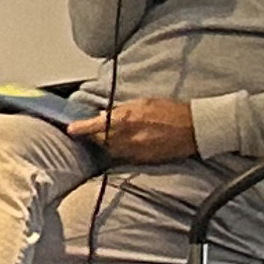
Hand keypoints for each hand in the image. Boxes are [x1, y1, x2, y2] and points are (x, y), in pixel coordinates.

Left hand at [69, 98, 198, 163]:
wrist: (193, 128)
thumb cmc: (170, 112)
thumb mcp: (142, 103)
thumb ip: (120, 110)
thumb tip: (103, 115)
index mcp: (124, 119)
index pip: (93, 126)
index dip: (80, 128)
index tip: (71, 129)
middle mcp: (125, 137)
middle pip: (99, 140)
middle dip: (94, 135)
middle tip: (94, 130)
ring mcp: (133, 151)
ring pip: (110, 150)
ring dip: (107, 144)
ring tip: (116, 136)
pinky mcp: (142, 160)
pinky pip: (124, 157)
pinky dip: (121, 151)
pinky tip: (128, 144)